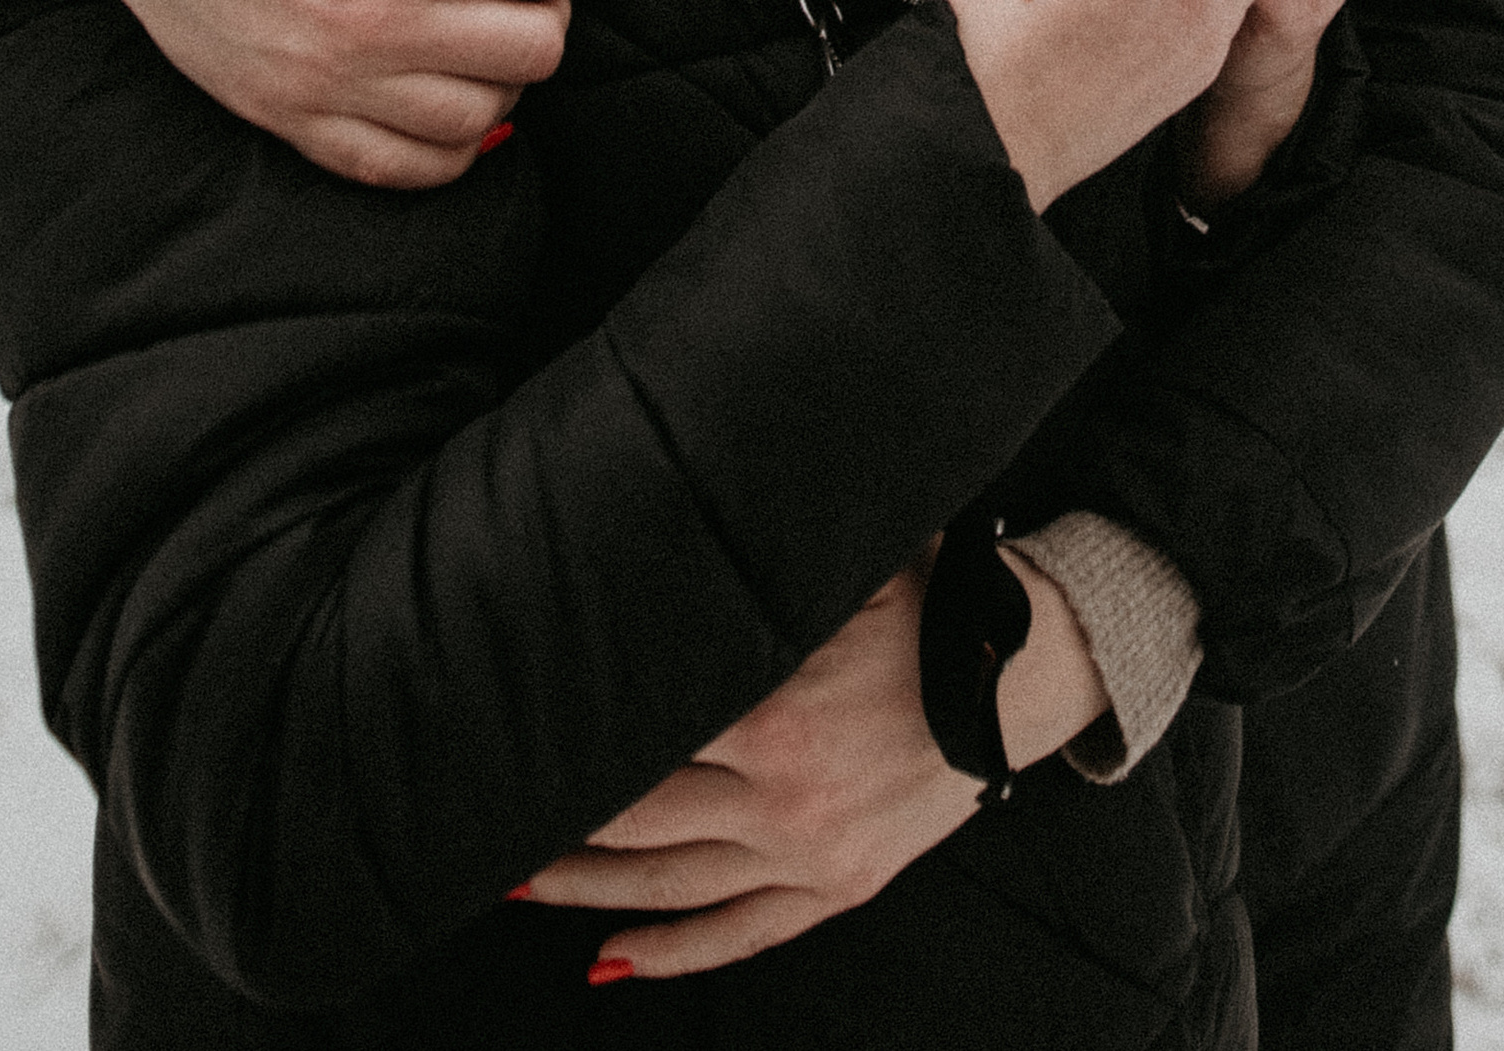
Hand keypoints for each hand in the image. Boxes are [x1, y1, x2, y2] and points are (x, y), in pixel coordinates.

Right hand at [4, 0, 580, 185]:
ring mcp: (329, 84)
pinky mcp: (291, 120)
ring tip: (478, 24)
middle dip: (546, 2)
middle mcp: (372, 23)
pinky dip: (453, 143)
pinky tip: (449, 90)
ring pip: (485, 116)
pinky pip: (408, 169)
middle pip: (536, 46)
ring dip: (506, 71)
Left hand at [519, 552, 1106, 977]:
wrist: (1019, 671)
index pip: (638, 735)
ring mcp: (810, 854)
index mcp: (773, 713)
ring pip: (670, 888)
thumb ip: (750, 573)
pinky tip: (612, 964)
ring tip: (514, 884)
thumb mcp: (835, 573)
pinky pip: (738, 935)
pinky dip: (671, 955)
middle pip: (634, 822)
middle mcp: (782, 797)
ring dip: (585, 893)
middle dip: (553, 824)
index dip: (568, 737)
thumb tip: (659, 539)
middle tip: (483, 812)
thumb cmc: (920, 601)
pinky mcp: (838, 889)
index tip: (509, 732)